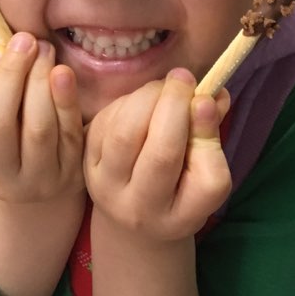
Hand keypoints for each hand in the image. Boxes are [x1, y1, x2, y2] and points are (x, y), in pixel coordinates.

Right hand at [0, 32, 84, 203]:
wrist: (51, 178)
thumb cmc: (14, 133)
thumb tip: (0, 51)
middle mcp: (0, 178)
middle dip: (10, 77)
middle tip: (24, 40)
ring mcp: (38, 180)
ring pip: (37, 130)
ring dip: (39, 82)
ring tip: (43, 49)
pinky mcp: (72, 173)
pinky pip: (68, 133)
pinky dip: (65, 101)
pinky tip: (62, 73)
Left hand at [84, 70, 230, 241]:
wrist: (134, 217)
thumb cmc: (180, 192)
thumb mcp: (205, 179)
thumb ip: (210, 140)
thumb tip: (208, 99)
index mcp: (177, 216)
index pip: (201, 179)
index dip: (200, 133)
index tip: (205, 99)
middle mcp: (136, 208)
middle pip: (157, 153)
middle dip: (172, 104)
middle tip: (184, 78)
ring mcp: (104, 184)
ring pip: (125, 131)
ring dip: (148, 97)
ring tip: (166, 89)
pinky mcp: (84, 160)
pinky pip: (107, 120)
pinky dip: (128, 102)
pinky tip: (144, 102)